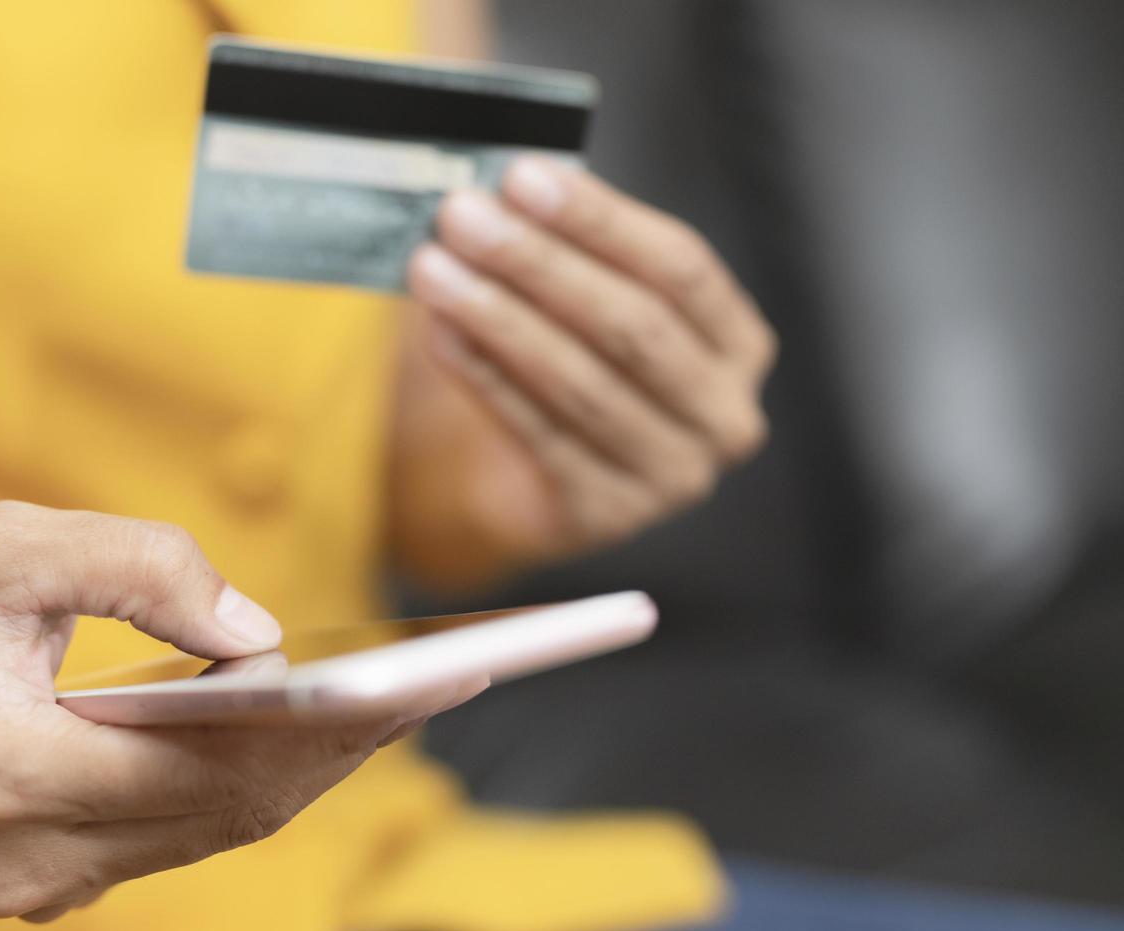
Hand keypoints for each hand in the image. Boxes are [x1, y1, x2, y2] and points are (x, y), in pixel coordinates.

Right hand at [0, 502, 436, 921]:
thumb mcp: (12, 543)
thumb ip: (142, 570)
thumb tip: (264, 635)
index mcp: (3, 773)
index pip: (203, 767)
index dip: (322, 728)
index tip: (419, 685)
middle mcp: (23, 860)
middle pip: (228, 811)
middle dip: (342, 748)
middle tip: (442, 686)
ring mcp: (38, 887)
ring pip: (217, 830)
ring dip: (311, 767)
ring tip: (401, 703)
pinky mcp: (56, 881)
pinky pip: (186, 833)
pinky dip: (256, 782)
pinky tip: (317, 732)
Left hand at [406, 157, 775, 561]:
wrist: (529, 482)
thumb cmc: (566, 362)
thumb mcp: (582, 299)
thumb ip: (563, 244)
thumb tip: (499, 187)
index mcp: (738, 343)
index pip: (681, 268)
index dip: (601, 220)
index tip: (524, 175)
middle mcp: (725, 414)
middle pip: (633, 326)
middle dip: (540, 263)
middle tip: (464, 217)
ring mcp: (672, 474)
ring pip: (581, 382)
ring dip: (500, 317)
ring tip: (433, 269)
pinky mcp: (607, 514)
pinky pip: (539, 434)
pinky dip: (484, 376)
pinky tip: (440, 332)